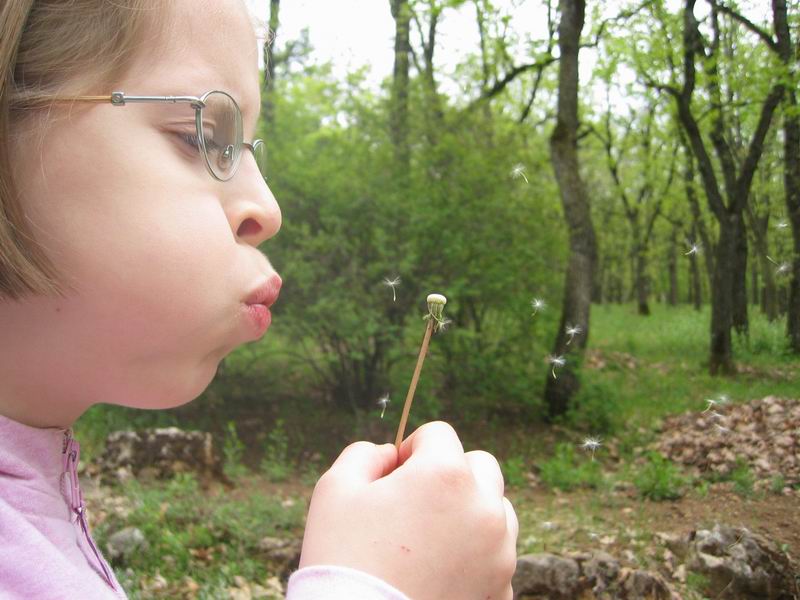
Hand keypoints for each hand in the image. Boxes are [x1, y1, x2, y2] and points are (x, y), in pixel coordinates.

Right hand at [298, 421, 517, 599]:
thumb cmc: (343, 558)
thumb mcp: (335, 489)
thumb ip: (365, 454)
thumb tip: (389, 454)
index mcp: (446, 475)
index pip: (438, 434)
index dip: (410, 449)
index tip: (392, 476)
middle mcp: (483, 508)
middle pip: (480, 466)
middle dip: (450, 473)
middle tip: (415, 503)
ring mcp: (499, 553)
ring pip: (497, 510)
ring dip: (471, 511)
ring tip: (431, 537)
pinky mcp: (501, 590)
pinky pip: (496, 557)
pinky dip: (476, 556)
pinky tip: (441, 571)